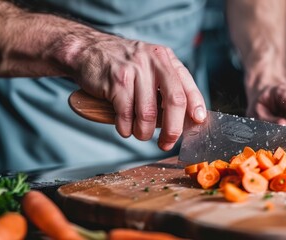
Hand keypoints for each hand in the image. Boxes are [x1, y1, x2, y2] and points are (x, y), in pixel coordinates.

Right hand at [69, 33, 206, 150]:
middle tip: (167, 143)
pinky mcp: (116, 80)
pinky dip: (125, 129)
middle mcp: (153, 62)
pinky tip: (124, 128)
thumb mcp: (149, 66)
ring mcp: (135, 69)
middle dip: (173, 129)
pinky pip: (126, 115)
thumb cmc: (122, 66)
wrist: (88, 50)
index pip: (188, 85)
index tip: (198, 123)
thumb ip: (166, 87)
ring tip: (139, 134)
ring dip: (144, 132)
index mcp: (165, 59)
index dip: (196, 106)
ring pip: (148, 113)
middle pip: (174, 101)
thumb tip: (184, 121)